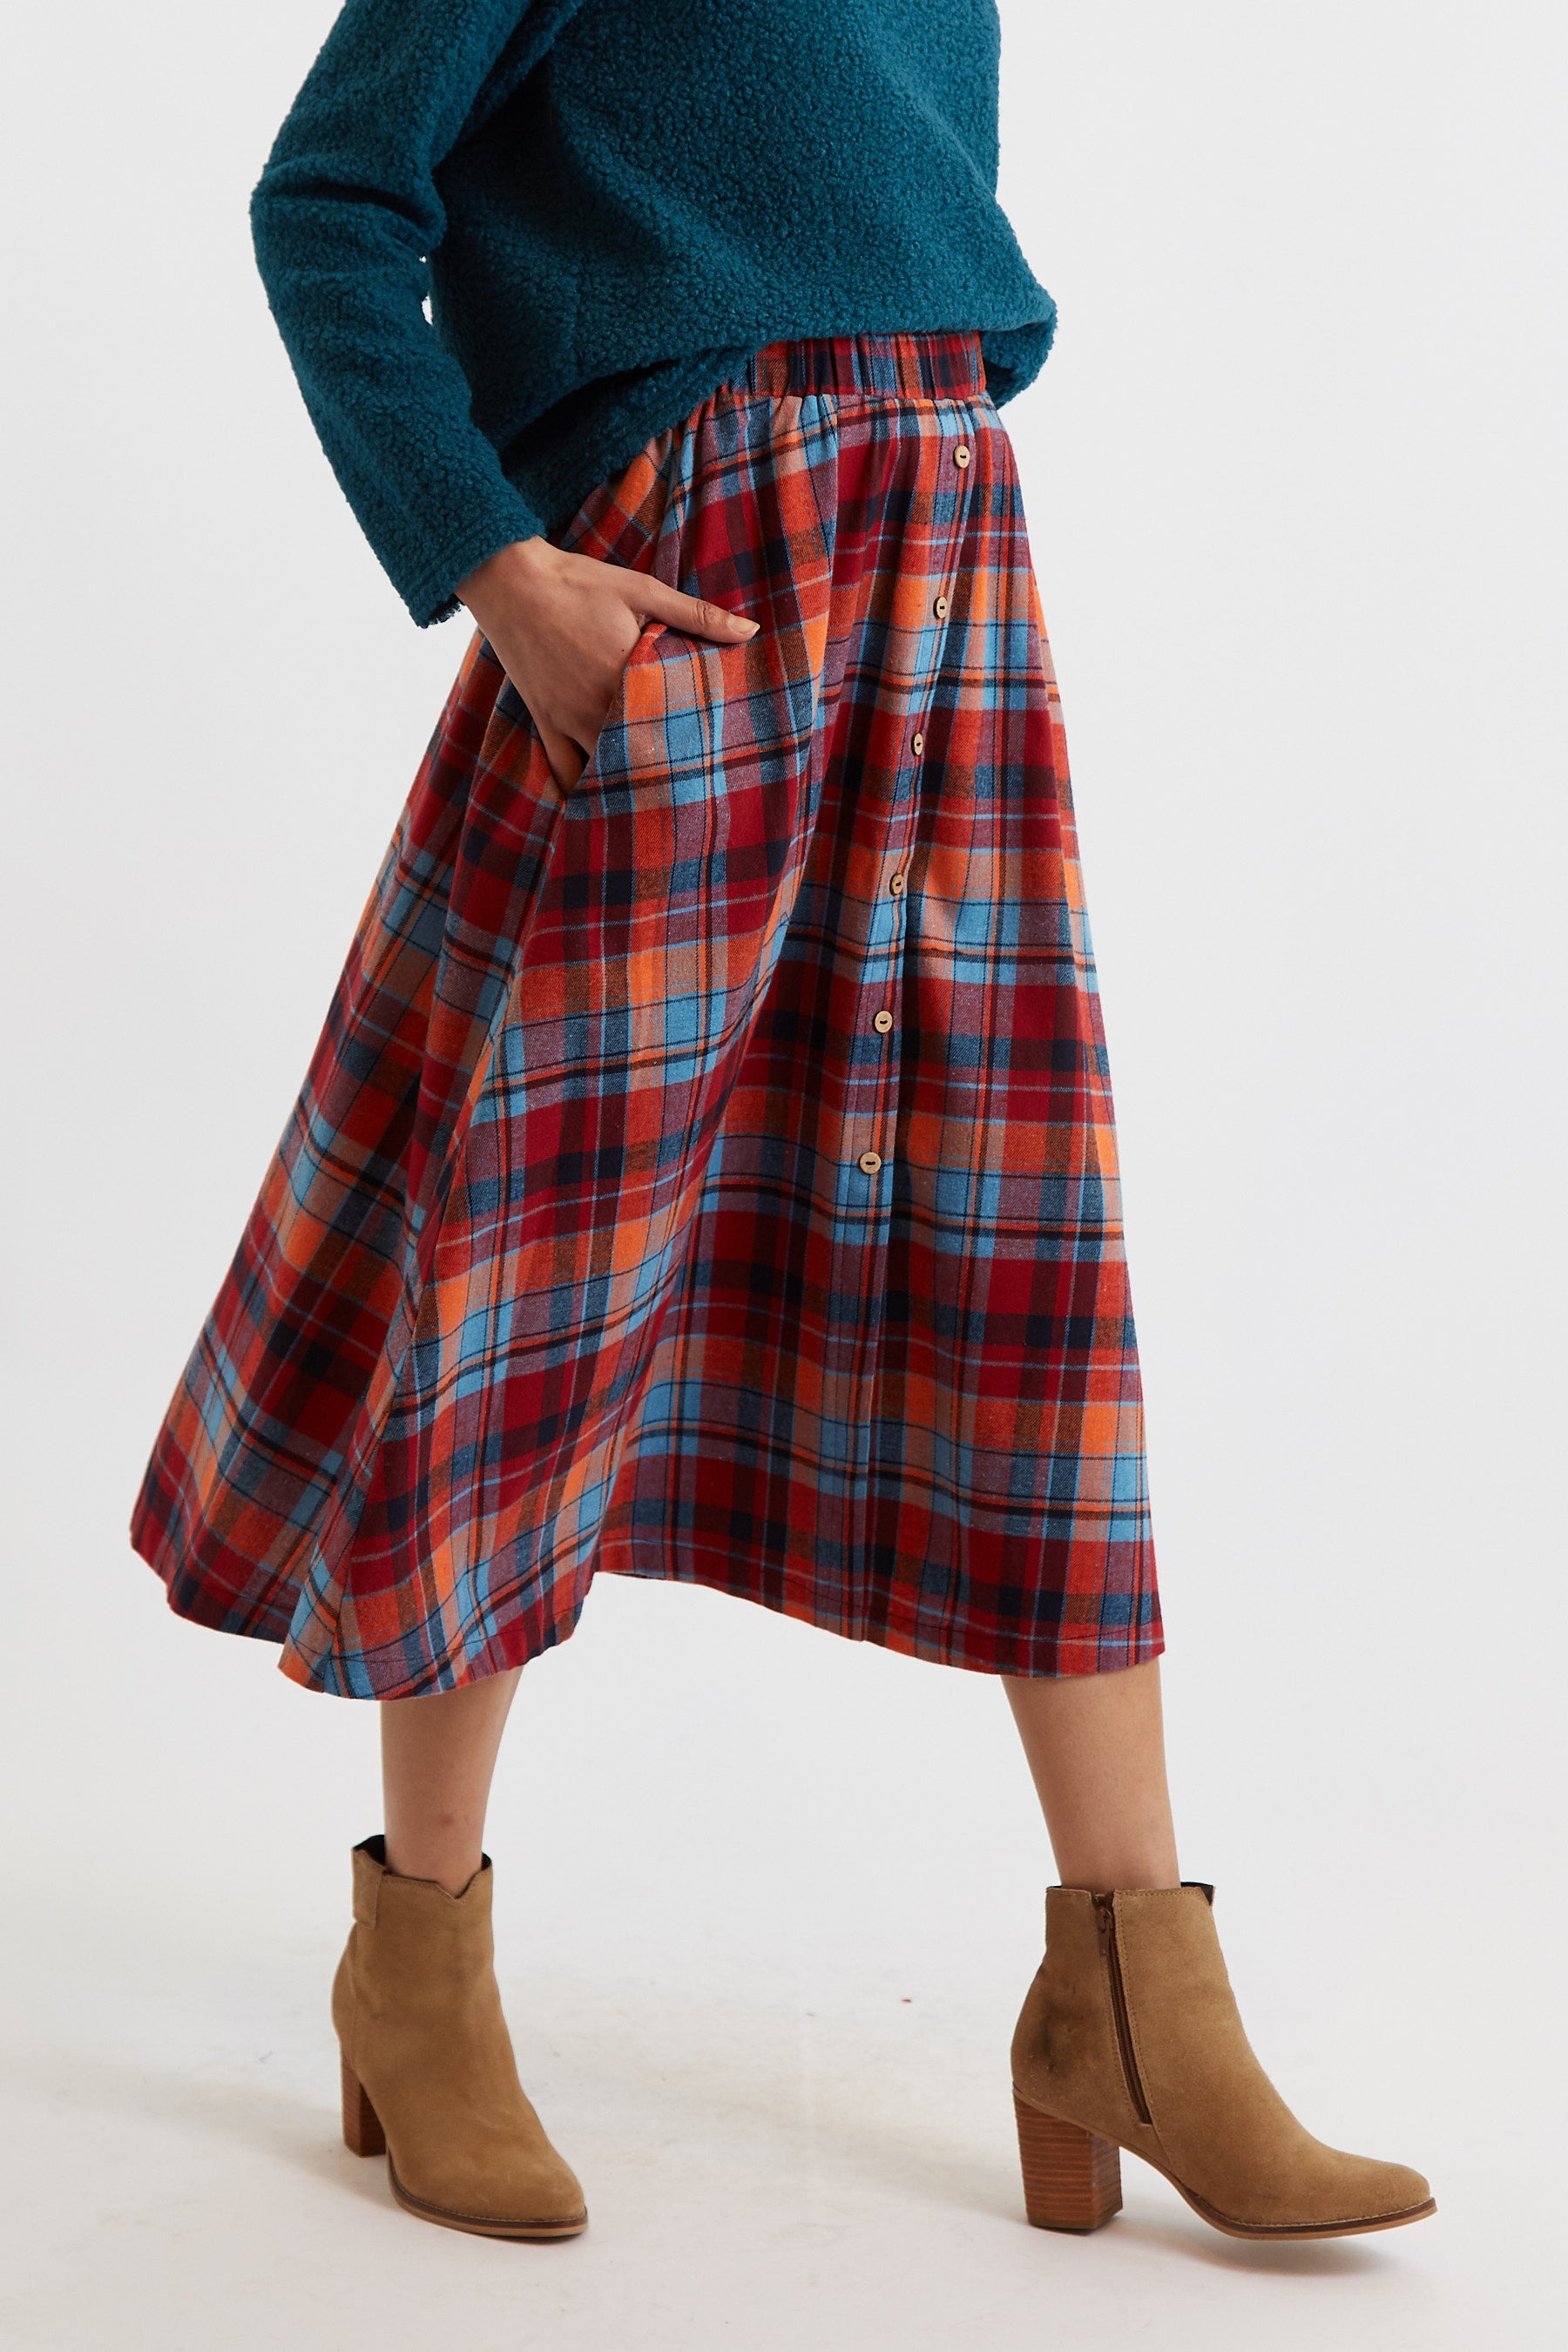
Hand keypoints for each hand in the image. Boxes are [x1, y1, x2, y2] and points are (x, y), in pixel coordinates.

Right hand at [457, 536, 760, 792]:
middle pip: (641, 757)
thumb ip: (697, 615)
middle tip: (695, 790)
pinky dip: (581, 787)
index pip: (673, 727)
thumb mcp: (642, 590)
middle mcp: (597, 708)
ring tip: (658, 798)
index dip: (697, 748)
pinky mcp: (544, 721)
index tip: (719, 763)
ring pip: (605, 768)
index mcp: (627, 677)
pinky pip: (562, 770)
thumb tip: (749, 631)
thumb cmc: (577, 582)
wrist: (508, 579)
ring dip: (629, 781)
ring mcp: (567, 720)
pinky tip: (599, 801)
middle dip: (667, 771)